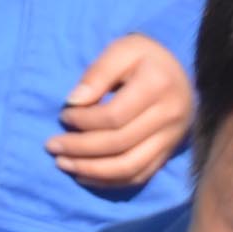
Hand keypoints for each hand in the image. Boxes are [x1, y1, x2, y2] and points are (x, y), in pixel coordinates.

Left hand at [48, 34, 193, 189]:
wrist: (181, 73)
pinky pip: (140, 175)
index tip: (63, 116)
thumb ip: (98, 72)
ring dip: (93, 170)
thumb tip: (73, 102)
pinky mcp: (169, 152)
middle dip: (80, 148)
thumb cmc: (145, 58)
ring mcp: (172, 138)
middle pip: (120, 144)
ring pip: (130, 166)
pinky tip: (86, 176)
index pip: (115, 116)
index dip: (84, 121)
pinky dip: (111, 181)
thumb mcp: (122, 50)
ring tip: (64, 165)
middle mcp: (170, 116)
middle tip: (51, 146)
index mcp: (158, 86)